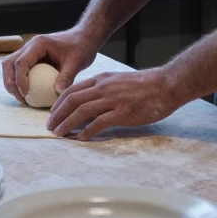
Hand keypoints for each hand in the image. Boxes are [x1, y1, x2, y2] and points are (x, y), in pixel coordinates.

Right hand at [2, 28, 99, 103]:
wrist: (84, 37)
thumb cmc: (81, 46)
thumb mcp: (76, 62)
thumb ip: (66, 77)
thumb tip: (57, 93)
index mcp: (39, 44)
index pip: (21, 62)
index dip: (20, 80)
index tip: (25, 94)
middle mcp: (30, 45)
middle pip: (9, 63)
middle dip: (10, 82)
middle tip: (20, 98)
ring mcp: (29, 50)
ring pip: (10, 65)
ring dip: (11, 82)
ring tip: (21, 98)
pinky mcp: (32, 57)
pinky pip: (19, 68)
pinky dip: (18, 80)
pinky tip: (27, 93)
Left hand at [46, 67, 180, 140]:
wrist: (166, 84)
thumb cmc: (145, 85)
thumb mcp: (118, 81)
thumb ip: (103, 90)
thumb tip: (88, 104)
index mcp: (102, 79)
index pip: (72, 90)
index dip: (58, 103)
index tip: (52, 114)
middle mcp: (104, 87)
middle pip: (72, 100)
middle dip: (57, 114)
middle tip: (50, 127)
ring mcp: (113, 99)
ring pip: (82, 111)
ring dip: (67, 123)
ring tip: (59, 134)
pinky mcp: (123, 112)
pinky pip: (100, 122)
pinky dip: (88, 131)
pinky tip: (81, 138)